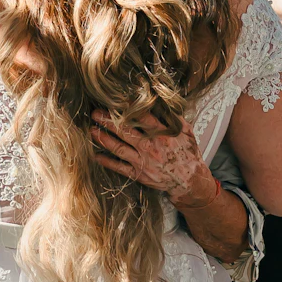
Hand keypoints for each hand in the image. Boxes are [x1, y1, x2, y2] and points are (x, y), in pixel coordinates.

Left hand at [92, 111, 211, 201]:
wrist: (190, 181)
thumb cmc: (188, 154)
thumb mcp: (186, 132)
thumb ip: (173, 118)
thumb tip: (160, 103)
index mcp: (162, 134)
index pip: (141, 116)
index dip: (127, 108)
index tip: (115, 100)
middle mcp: (150, 146)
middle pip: (125, 130)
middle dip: (108, 120)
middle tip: (95, 113)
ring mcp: (143, 161)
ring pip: (118, 148)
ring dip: (103, 139)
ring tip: (91, 130)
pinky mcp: (139, 174)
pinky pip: (119, 168)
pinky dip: (107, 162)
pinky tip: (96, 156)